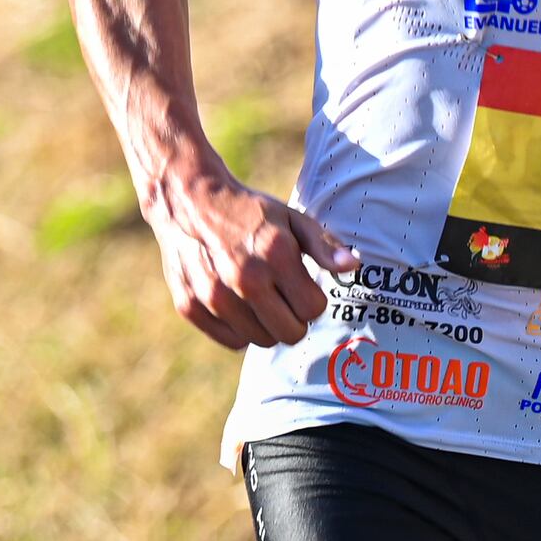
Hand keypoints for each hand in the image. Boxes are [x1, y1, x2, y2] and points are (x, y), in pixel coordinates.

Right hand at [148, 163, 358, 349]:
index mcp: (276, 255)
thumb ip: (323, 245)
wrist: (188, 200)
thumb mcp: (291, 218)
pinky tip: (236, 302)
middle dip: (293, 318)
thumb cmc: (248, 211)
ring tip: (258, 297)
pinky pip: (232, 341)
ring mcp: (215, 295)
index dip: (312, 300)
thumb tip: (353, 266)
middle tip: (282, 296)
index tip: (301, 286)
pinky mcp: (191, 306)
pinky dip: (238, 328)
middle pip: (290, 333)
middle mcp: (246, 279)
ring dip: (265, 324)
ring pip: (260, 340)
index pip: (313, 309)